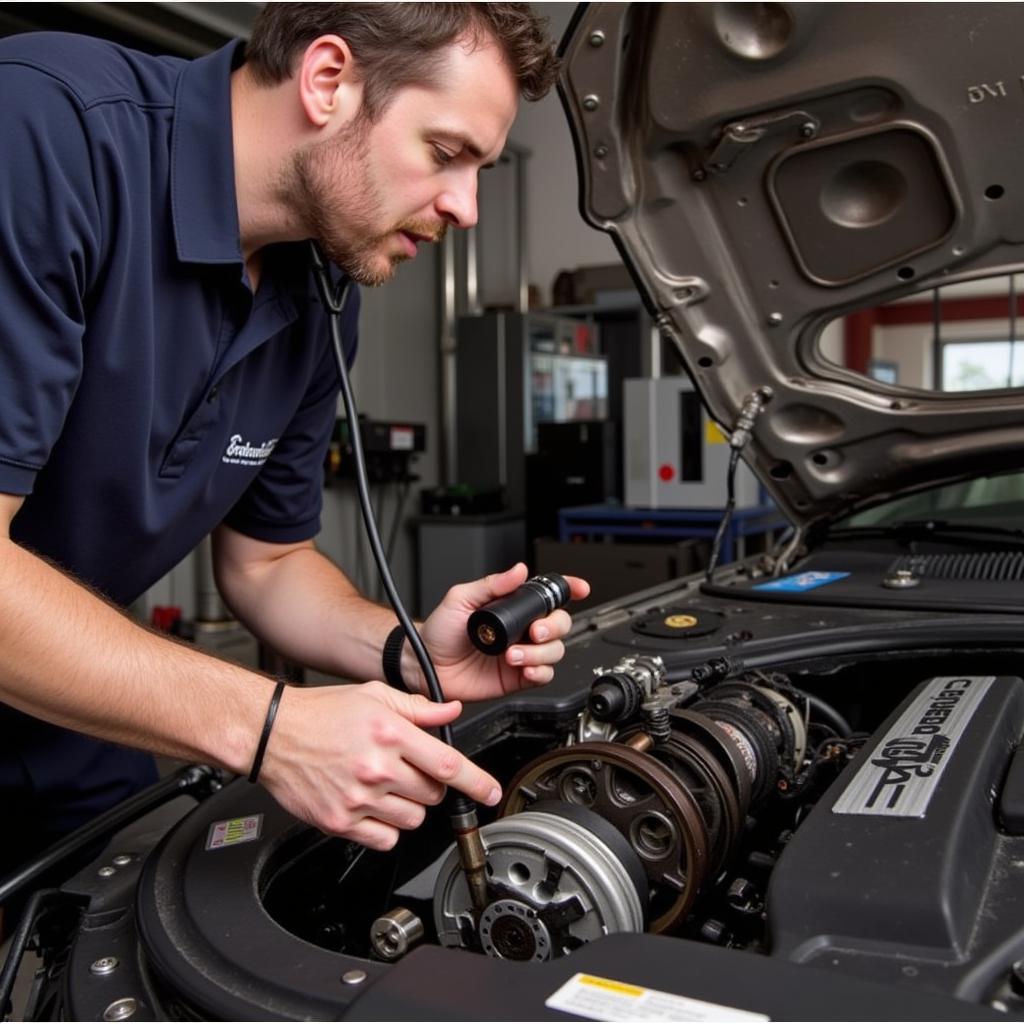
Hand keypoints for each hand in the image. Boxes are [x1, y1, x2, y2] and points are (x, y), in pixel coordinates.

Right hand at [258, 681, 500, 849]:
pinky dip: (386, 829)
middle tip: (410, 770)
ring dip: (409, 807)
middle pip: (433, 794)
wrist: (273, 734)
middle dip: (431, 785)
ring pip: (413, 820)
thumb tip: (451, 712)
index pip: (448, 764)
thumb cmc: (321, 713)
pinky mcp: (340, 822)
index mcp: (391, 734)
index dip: (477, 782)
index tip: (492, 792)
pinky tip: (373, 807)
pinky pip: (384, 839)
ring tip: (387, 787)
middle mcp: (378, 768)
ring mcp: (358, 799)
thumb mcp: (374, 696)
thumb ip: (418, 708)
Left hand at [417, 563, 589, 702]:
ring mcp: (522, 653)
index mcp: (511, 607)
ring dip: (539, 654)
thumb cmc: (439, 631)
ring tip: (513, 656)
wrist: (425, 665)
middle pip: (560, 624)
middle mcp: (521, 630)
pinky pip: (543, 676)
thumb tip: (518, 570)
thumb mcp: (461, 599)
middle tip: (533, 633)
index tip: (580, 588)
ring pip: (555, 651)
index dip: (568, 589)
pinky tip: (522, 669)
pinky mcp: (517, 678)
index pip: (546, 596)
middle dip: (553, 628)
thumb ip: (492, 584)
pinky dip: (539, 672)